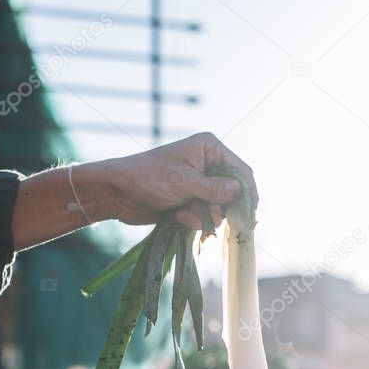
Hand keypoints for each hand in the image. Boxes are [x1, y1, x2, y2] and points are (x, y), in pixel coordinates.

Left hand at [99, 132, 257, 228]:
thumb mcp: (184, 182)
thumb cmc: (148, 178)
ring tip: (184, 213)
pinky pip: (205, 216)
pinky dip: (194, 220)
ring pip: (219, 208)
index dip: (247, 192)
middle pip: (232, 193)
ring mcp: (199, 184)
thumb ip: (214, 189)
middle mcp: (207, 164)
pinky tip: (177, 216)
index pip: (240, 170)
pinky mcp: (190, 200)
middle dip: (219, 207)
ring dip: (204, 216)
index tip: (250, 213)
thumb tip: (239, 192)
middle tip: (206, 213)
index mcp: (209, 148)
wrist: (117, 193)